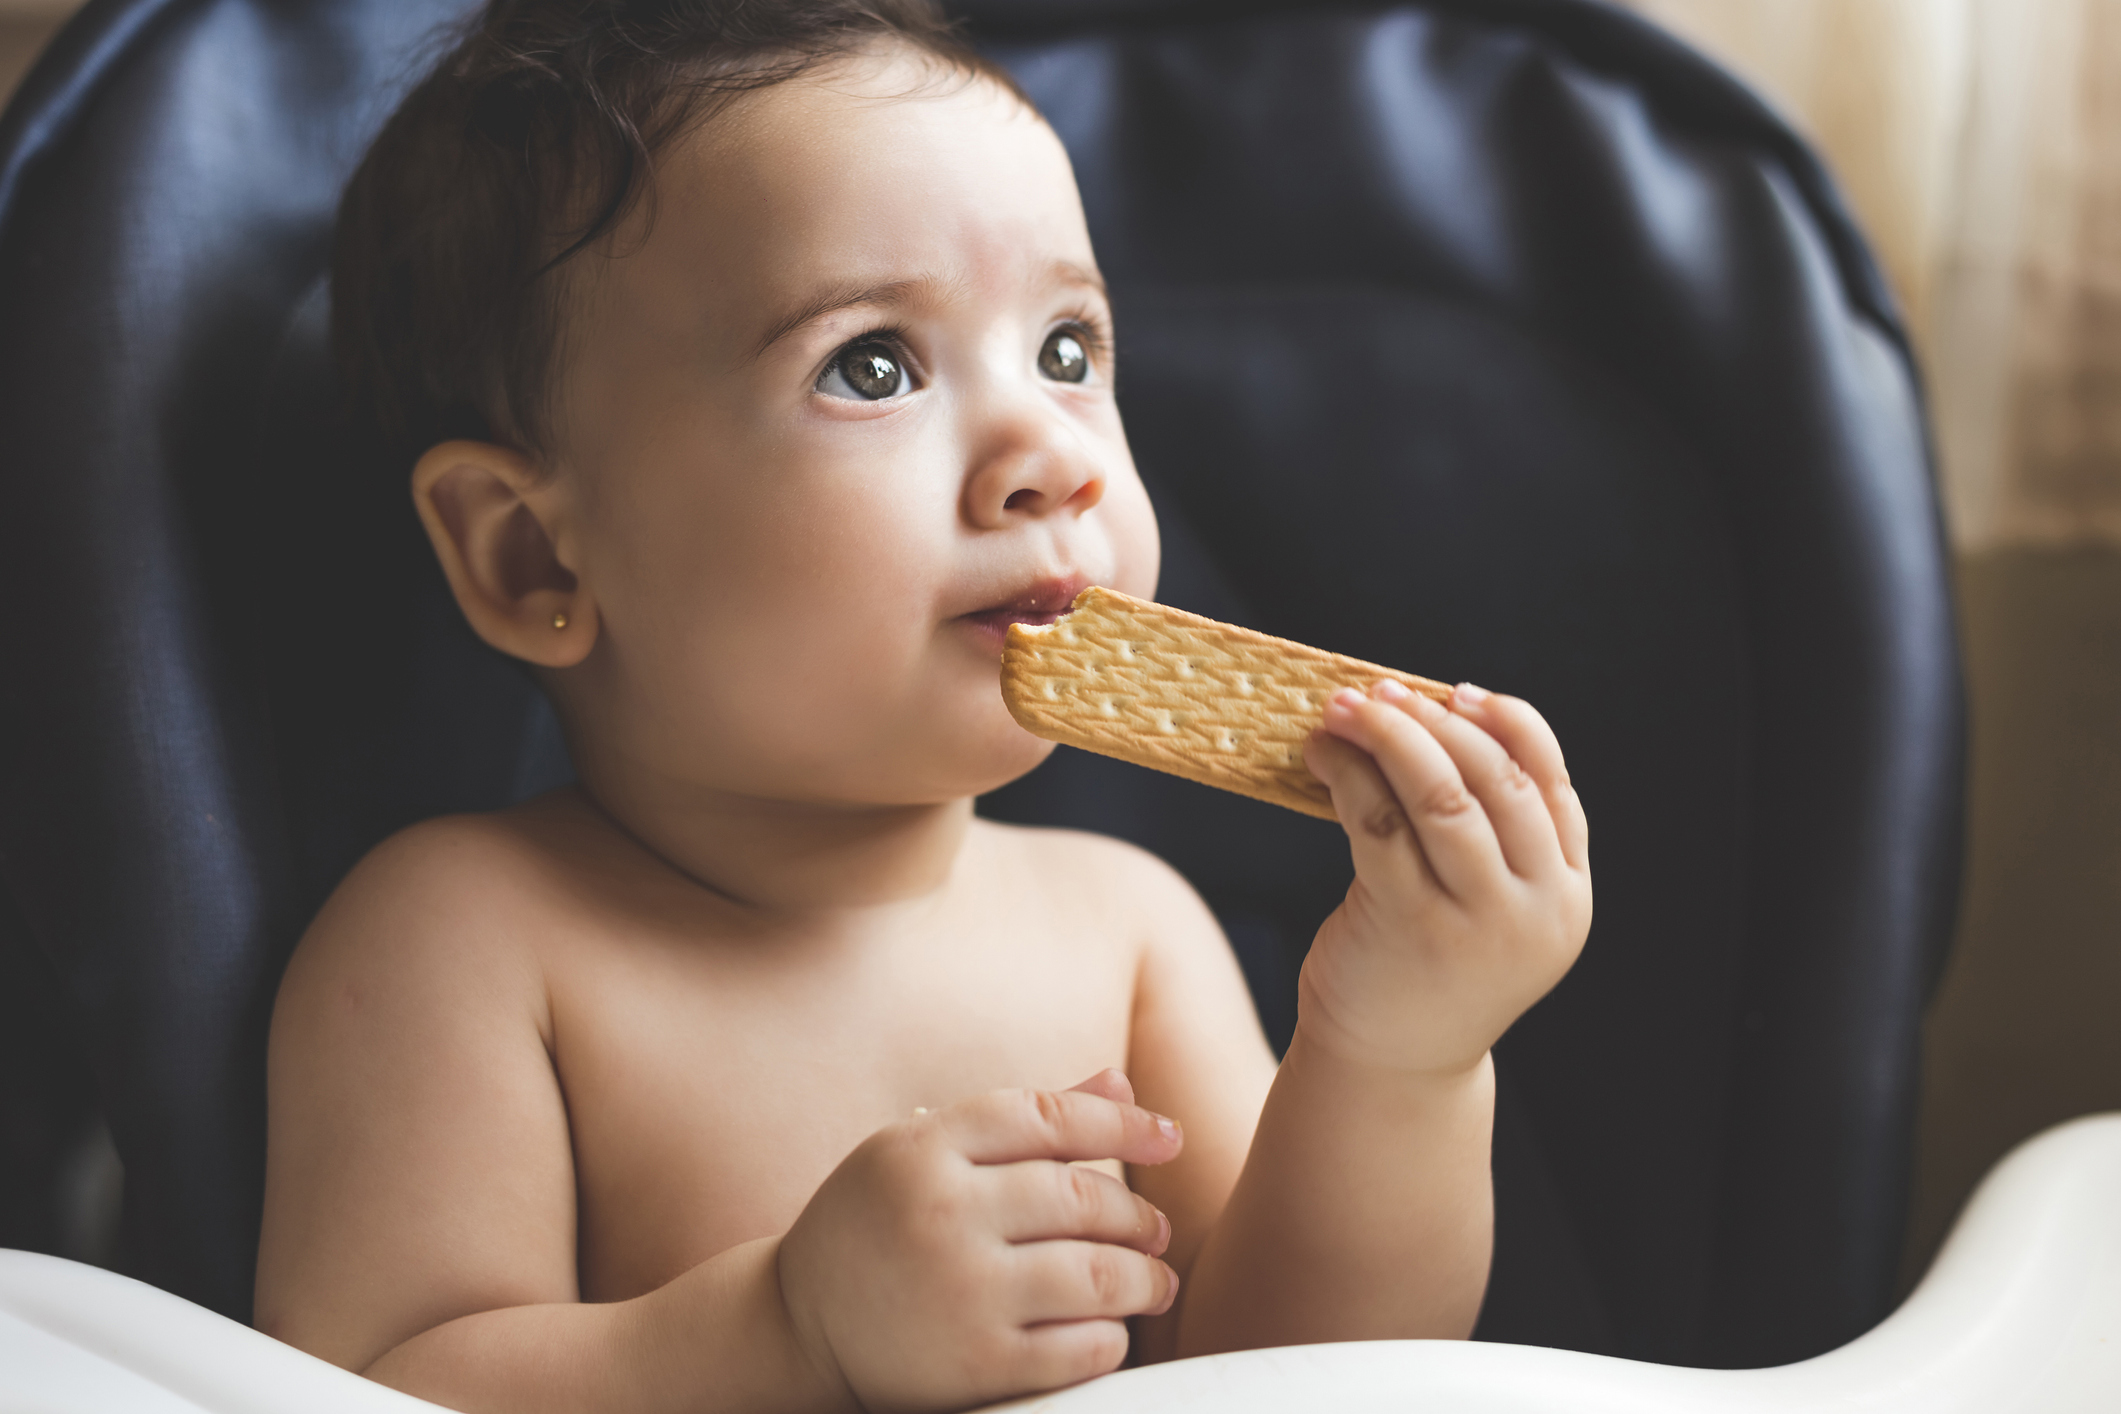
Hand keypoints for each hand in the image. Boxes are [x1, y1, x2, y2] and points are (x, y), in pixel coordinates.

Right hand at [777, 1070, 1182, 1412]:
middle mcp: (941, 1211)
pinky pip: (1079, 1347)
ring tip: (1158, 1283)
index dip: (1123, 1126)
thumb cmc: (882, 1222)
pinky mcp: (973, 1365)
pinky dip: (1112, 1337)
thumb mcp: (930, 1152)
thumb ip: (1025, 1121)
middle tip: (1160, 1230)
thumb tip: (1124, 1088)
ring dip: (1145, 1280)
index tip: (1170, 1138)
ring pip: (1096, 1274)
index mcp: (924, 1145)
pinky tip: (1113, 1330)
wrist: (799, 1325)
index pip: (1050, 1118)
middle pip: (1081, 1198)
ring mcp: (958, 1290)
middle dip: (1138, 1215)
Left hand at [1298, 681, 1590, 1076]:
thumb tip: (1434, 716)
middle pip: (1497, 778)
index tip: (1455, 694)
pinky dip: (1348, 777)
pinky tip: (1322, 758)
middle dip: (1435, 721)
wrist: (1393, 1067)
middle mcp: (1536, 907)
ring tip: (1343, 709)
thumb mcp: (1489, 905)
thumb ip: (1492, 835)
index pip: (1551, 781)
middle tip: (1381, 691)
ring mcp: (1477, 920)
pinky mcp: (1408, 926)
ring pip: (1441, 794)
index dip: (1506, 723)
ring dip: (1389, 736)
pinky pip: (1378, 824)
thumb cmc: (1430, 966)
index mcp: (1567, 892)